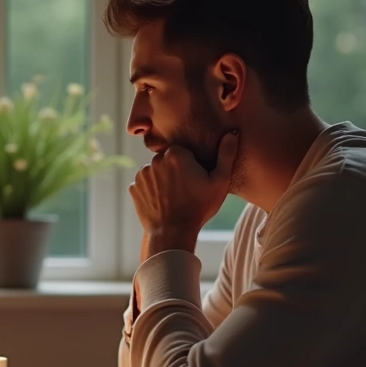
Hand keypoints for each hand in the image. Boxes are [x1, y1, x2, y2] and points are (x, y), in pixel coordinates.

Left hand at [129, 131, 237, 257]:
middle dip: (176, 171)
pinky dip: (152, 191)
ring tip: (174, 198)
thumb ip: (226, 154)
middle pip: (168, 161)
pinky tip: (162, 202)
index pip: (184, 153)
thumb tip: (232, 132)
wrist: (172, 234)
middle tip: (186, 191)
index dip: (192, 167)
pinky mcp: (133, 188)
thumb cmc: (199, 208)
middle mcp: (154, 160)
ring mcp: (141, 174)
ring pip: (156, 172)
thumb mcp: (220, 181)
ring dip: (163, 180)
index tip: (196, 181)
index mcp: (175, 154)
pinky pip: (145, 185)